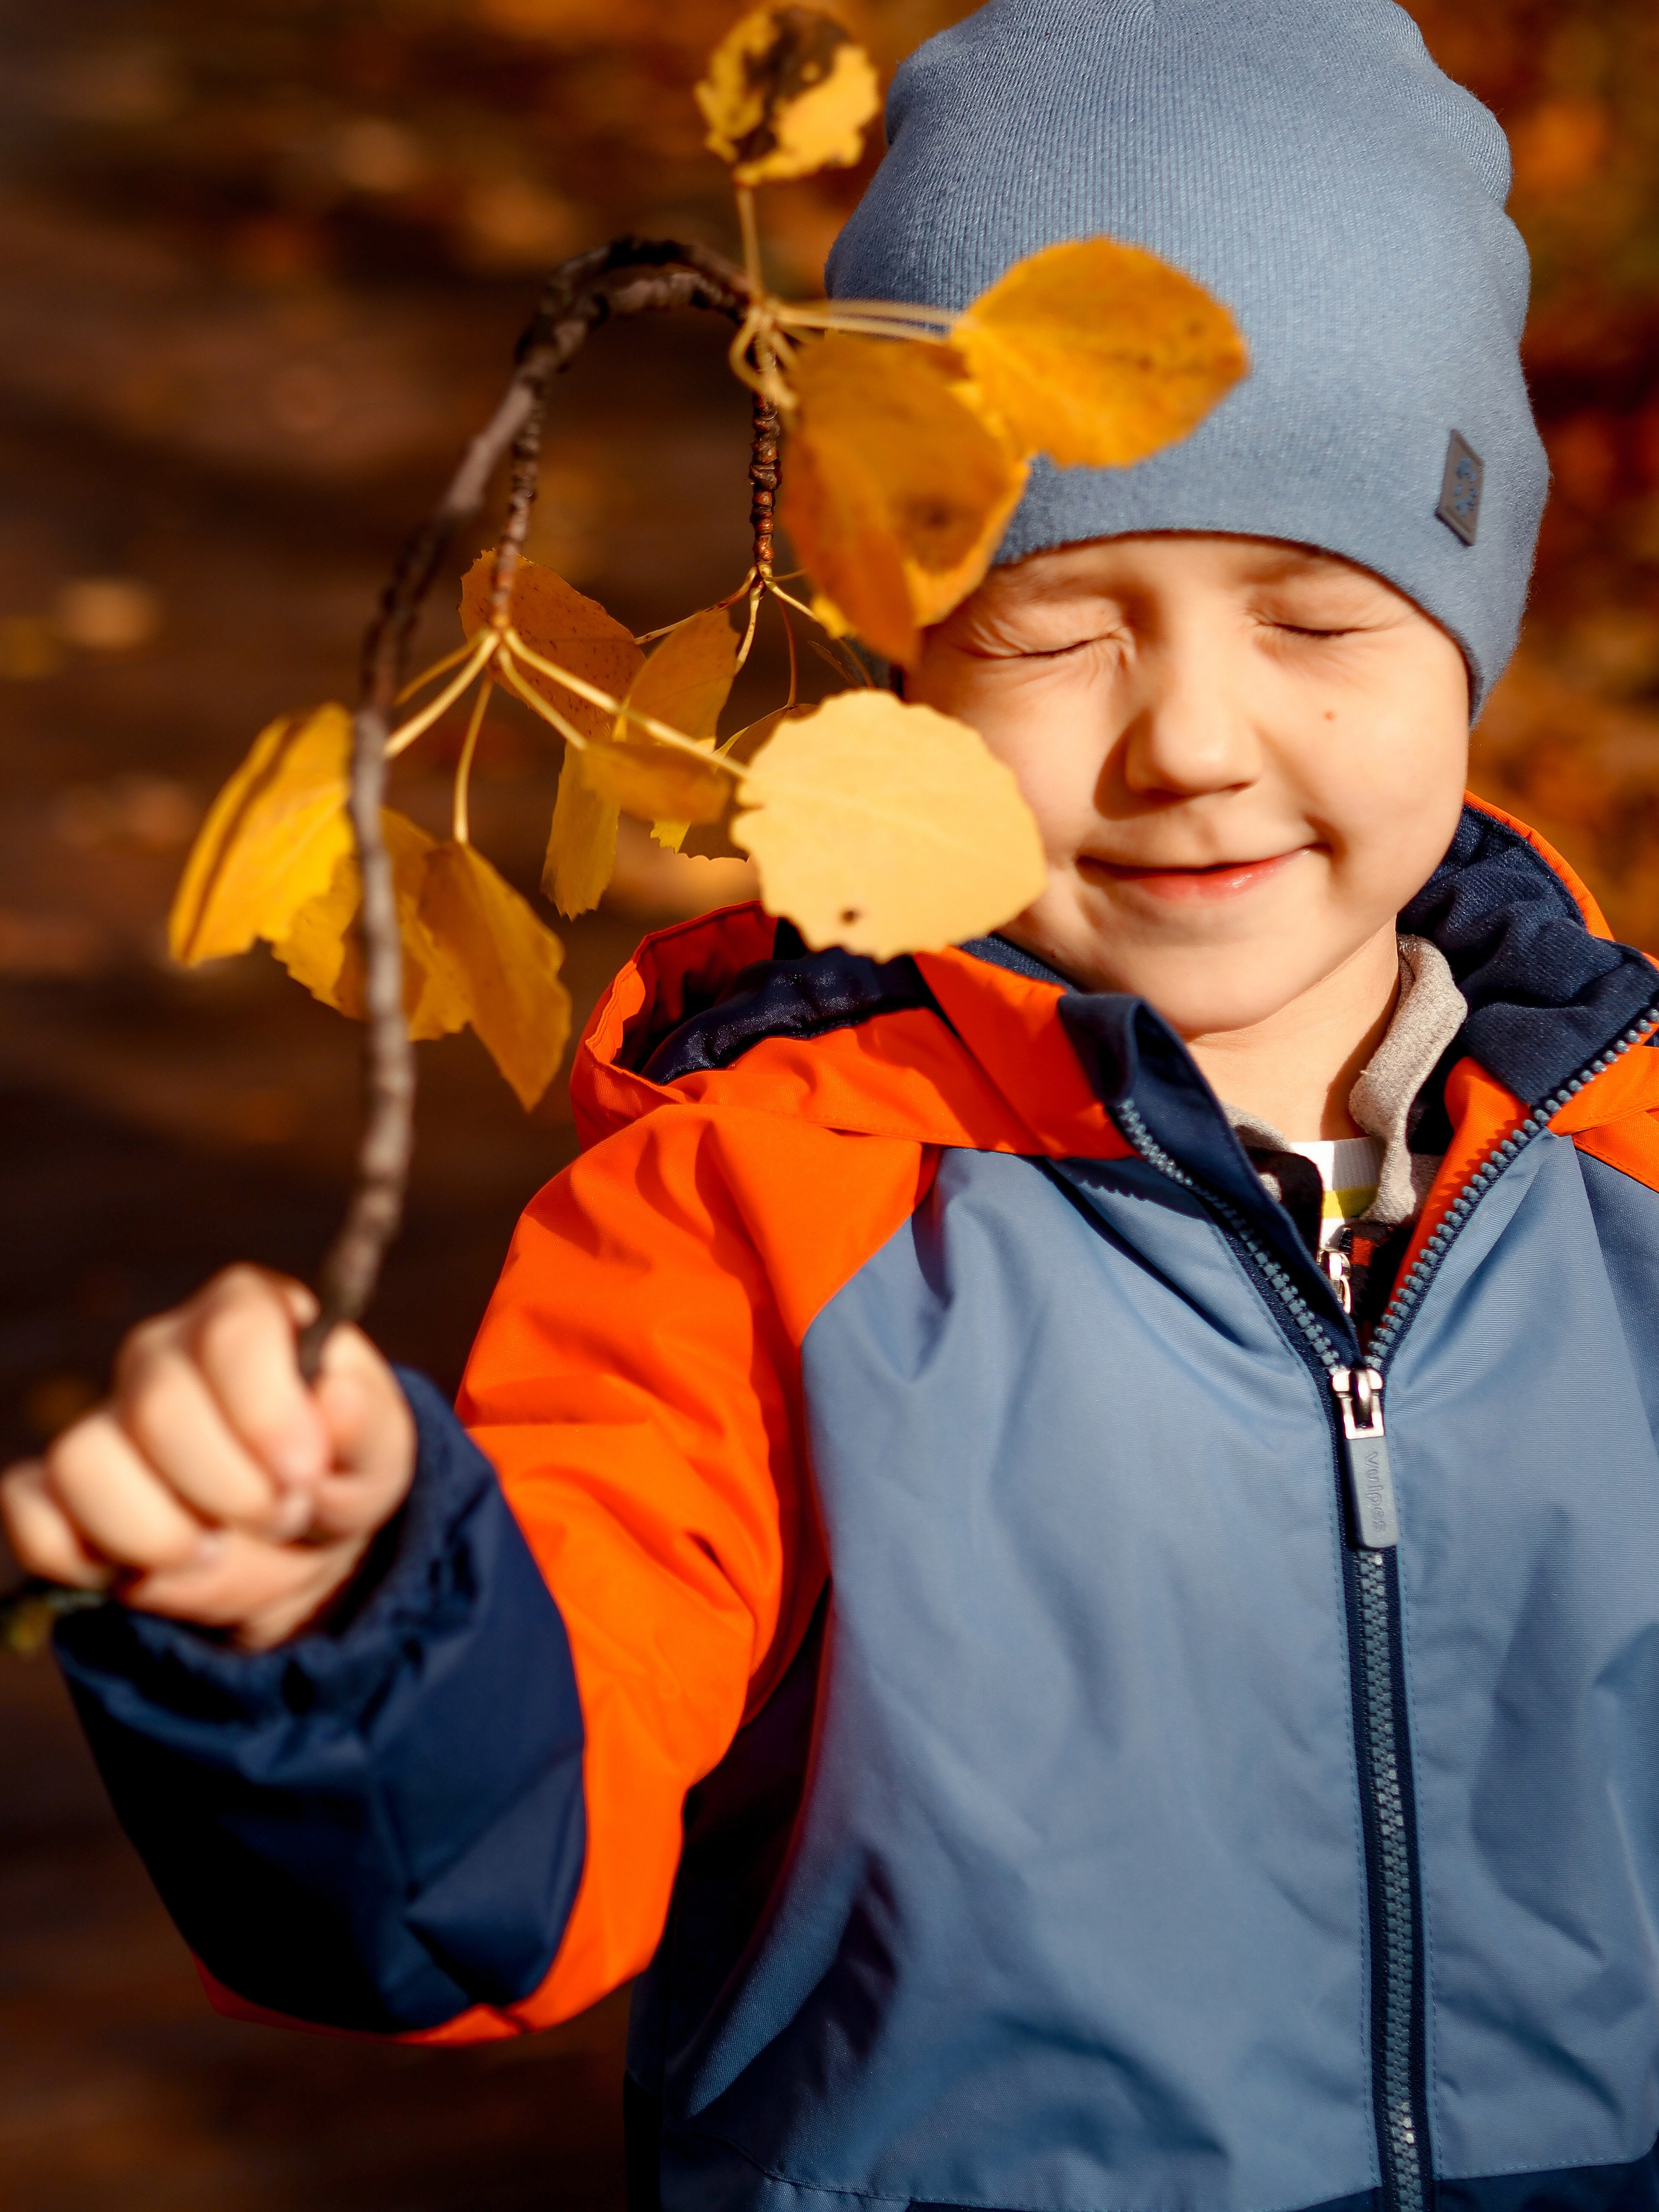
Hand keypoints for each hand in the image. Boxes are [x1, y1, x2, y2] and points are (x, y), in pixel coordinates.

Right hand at [0, 1267, 415, 1649]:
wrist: (299, 1549)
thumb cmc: (339, 1475)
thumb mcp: (381, 1453)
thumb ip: (367, 1421)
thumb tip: (335, 1394)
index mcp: (246, 1315)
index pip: (233, 1330)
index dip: (266, 1410)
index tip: (304, 1473)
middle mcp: (163, 1352)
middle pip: (159, 1404)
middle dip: (230, 1488)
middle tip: (281, 1516)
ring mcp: (103, 1417)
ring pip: (85, 1461)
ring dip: (159, 1531)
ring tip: (215, 1547)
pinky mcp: (58, 1489)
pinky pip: (34, 1514)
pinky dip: (89, 1560)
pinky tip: (152, 1566)